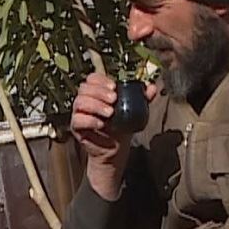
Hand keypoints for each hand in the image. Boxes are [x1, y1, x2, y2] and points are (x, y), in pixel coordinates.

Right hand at [71, 74, 157, 198]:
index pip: (92, 78)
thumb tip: (152, 87)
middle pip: (84, 88)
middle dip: (99, 92)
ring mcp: (79, 113)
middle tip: (113, 99)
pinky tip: (101, 123)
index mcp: (97, 92)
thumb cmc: (122, 127)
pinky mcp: (76, 127)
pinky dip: (89, 120)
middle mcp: (86, 100)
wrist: (116, 150)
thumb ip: (142, 98)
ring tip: (110, 113)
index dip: (101, 80)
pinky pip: (77, 120)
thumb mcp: (134, 111)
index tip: (114, 87)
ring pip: (80, 102)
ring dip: (95, 105)